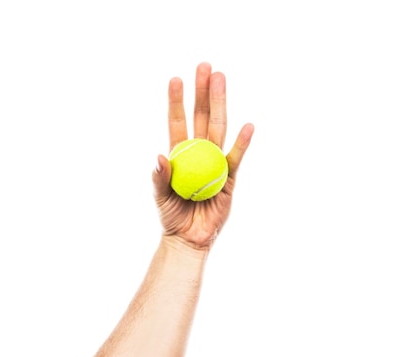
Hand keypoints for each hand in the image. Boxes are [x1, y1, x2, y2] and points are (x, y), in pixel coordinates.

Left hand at [152, 62, 253, 250]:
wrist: (188, 239)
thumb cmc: (171, 216)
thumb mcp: (160, 197)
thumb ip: (160, 178)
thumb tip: (160, 156)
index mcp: (180, 154)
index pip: (178, 121)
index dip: (177, 102)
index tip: (176, 79)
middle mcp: (199, 153)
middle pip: (202, 117)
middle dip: (203, 92)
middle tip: (205, 66)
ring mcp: (216, 162)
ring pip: (219, 129)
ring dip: (220, 104)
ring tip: (221, 79)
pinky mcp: (230, 179)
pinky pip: (236, 158)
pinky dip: (241, 144)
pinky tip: (247, 125)